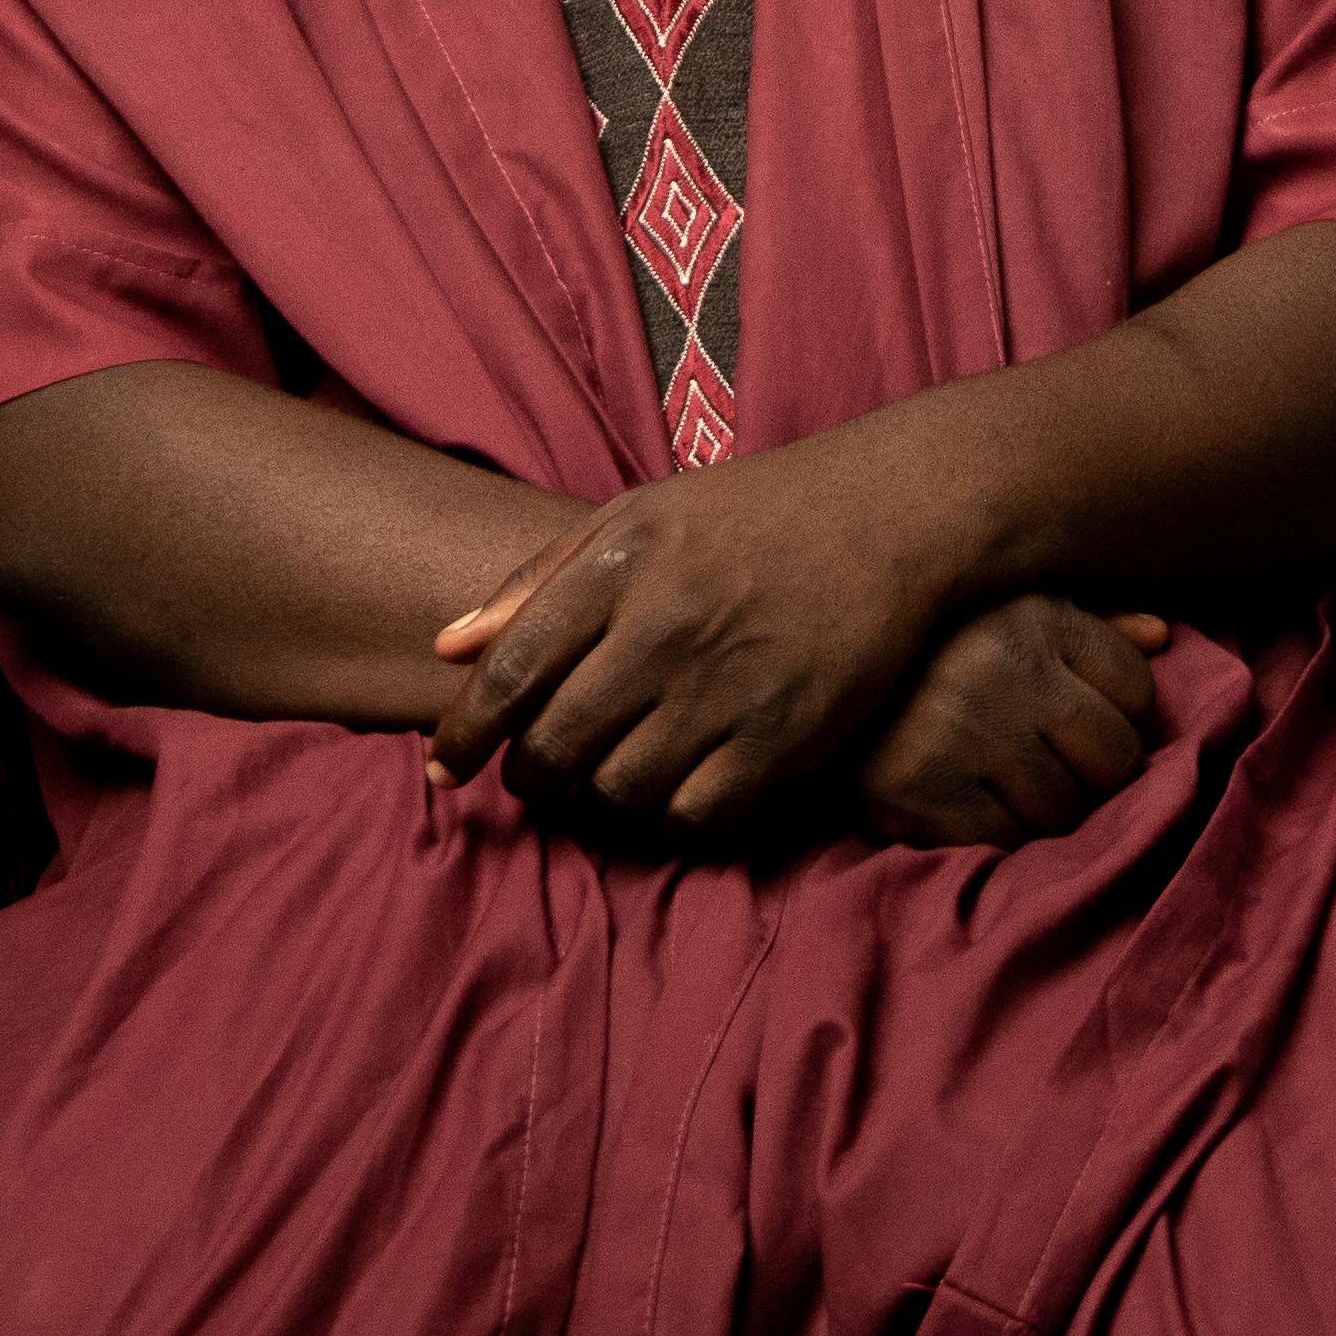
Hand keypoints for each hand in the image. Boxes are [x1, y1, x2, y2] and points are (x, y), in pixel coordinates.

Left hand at [426, 430, 974, 833]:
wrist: (891, 513)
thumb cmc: (751, 514)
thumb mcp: (637, 516)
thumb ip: (538, 580)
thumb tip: (448, 648)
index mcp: (620, 564)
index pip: (511, 671)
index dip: (464, 732)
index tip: (444, 767)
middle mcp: (665, 627)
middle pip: (556, 746)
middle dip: (529, 779)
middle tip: (535, 778)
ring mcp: (727, 687)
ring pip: (618, 792)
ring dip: (594, 805)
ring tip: (600, 785)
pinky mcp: (784, 737)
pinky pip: (696, 818)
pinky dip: (667, 822)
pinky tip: (668, 798)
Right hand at [853, 595, 1169, 849]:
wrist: (806, 674)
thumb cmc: (928, 643)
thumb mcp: (1009, 608)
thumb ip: (1088, 624)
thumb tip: (1163, 636)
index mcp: (1032, 617)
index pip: (1136, 689)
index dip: (1117, 713)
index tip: (1079, 718)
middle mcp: (1003, 671)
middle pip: (1114, 758)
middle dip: (1092, 772)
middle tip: (1051, 763)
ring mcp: (961, 736)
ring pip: (1063, 811)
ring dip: (1044, 810)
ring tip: (1003, 782)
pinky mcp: (920, 793)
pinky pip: (1004, 842)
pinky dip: (995, 834)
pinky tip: (966, 801)